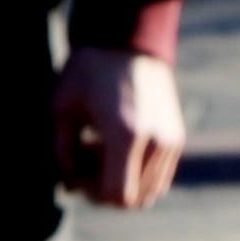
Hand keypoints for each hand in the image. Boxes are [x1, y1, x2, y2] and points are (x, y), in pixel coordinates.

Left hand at [54, 47, 183, 207]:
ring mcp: (170, 142)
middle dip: (107, 190)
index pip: (117, 196)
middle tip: (86, 164)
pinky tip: (119, 149)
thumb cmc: (89, 71)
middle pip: (135, 199)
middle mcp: (155, 143)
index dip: (93, 195)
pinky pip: (159, 177)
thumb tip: (70, 184)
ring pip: (149, 192)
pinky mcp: (177, 139)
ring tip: (103, 155)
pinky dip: (138, 175)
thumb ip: (64, 153)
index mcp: (126, 136)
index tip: (77, 175)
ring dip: (124, 183)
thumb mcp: (62, 109)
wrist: (127, 40)